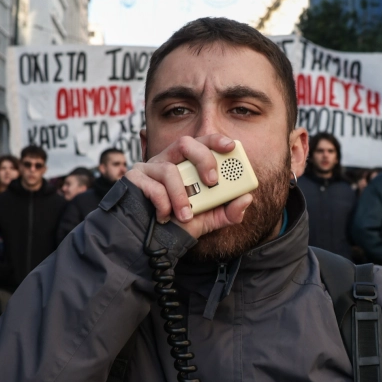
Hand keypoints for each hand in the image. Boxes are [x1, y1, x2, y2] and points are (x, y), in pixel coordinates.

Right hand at [123, 134, 252, 235]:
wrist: (149, 242)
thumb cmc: (177, 225)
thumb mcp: (208, 220)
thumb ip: (229, 212)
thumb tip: (247, 198)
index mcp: (185, 165)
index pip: (201, 142)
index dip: (215, 140)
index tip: (231, 146)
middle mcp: (167, 161)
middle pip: (185, 143)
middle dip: (203, 158)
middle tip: (212, 181)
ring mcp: (148, 169)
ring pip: (169, 169)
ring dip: (180, 196)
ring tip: (185, 215)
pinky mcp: (133, 179)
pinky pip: (153, 186)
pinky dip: (164, 204)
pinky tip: (164, 216)